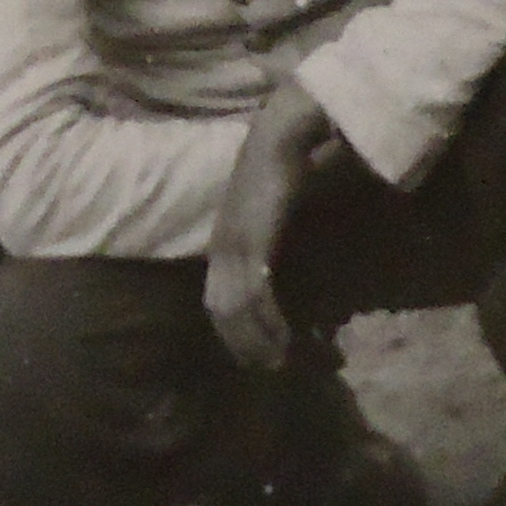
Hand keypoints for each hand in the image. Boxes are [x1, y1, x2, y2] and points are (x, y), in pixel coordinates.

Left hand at [203, 80, 338, 369]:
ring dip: (262, 341)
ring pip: (237, 311)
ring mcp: (234, 245)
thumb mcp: (271, 218)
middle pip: (222, 313)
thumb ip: (273, 246)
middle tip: (274, 369)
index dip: (234, 334)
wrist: (281, 136)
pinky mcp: (252, 241)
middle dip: (246, 346)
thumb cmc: (282, 173)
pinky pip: (256, 294)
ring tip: (286, 362)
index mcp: (222, 246)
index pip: (217, 303)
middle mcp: (222, 249)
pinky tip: (288, 338)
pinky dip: (269, 322)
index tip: (259, 355)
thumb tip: (285, 276)